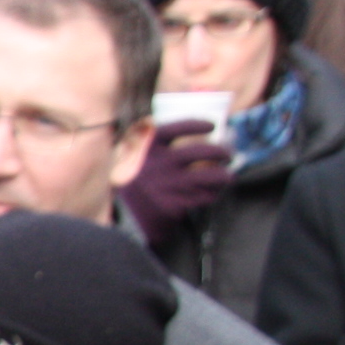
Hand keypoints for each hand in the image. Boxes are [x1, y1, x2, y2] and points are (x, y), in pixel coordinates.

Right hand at [116, 125, 232, 246]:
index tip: (212, 125)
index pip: (176, 128)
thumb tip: (183, 141)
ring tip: (226, 176)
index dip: (196, 125)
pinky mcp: (176, 205)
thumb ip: (149, 149)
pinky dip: (212, 195)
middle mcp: (159, 164)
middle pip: (201, 151)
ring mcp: (169, 185)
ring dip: (223, 175)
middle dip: (220, 152)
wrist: (117, 220)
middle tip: (227, 155)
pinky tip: (212, 194)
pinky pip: (204, 197)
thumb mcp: (129, 160)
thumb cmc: (127, 187)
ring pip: (210, 176)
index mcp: (145, 149)